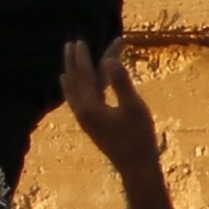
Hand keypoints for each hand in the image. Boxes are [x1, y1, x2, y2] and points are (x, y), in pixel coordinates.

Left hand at [59, 40, 160, 166]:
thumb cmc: (138, 137)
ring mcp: (85, 120)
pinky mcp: (91, 125)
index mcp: (90, 107)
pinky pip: (79, 100)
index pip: (83, 76)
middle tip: (71, 45)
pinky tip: (77, 88)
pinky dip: (76, 89)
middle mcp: (82, 112)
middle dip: (73, 63)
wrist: (135, 166)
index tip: (80, 41)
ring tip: (69, 63)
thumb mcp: (134, 107)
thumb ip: (121, 82)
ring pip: (74, 92)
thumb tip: (109, 60)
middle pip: (74, 82)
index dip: (82, 58)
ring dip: (73, 75)